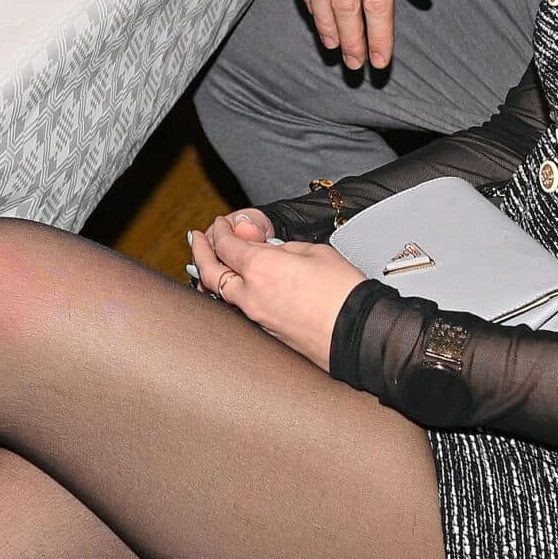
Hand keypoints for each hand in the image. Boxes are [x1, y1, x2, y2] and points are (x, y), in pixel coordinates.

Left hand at [192, 213, 362, 370]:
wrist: (359, 334)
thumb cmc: (345, 293)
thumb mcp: (314, 252)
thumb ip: (281, 248)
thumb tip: (266, 249)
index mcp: (261, 268)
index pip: (226, 244)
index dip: (220, 230)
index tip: (222, 223)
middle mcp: (251, 296)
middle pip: (210, 272)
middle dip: (200, 251)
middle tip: (197, 238)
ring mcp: (256, 319)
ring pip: (220, 294)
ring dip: (211, 275)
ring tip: (209, 262)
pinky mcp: (266, 335)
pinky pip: (238, 309)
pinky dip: (230, 294)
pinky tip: (235, 287)